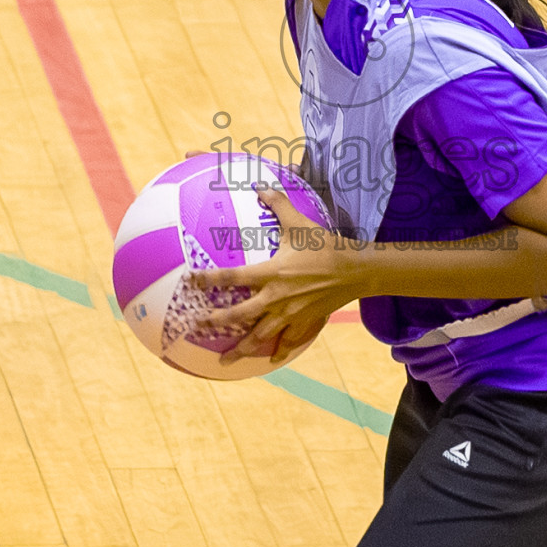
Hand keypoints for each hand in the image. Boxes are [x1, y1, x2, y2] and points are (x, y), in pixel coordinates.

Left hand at [192, 183, 360, 363]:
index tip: (191, 280)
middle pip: (239, 315)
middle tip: (197, 326)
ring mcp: (290, 314)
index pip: (232, 277)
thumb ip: (278, 205)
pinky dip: (278, 351)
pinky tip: (269, 359)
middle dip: (216, 321)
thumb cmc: (325, 246)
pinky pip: (288, 341)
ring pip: (260, 336)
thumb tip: (260, 186)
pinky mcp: (305, 323)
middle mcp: (275, 297)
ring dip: (241, 349)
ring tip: (224, 361)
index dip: (209, 278)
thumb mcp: (299, 224)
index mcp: (270, 273)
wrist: (355, 271)